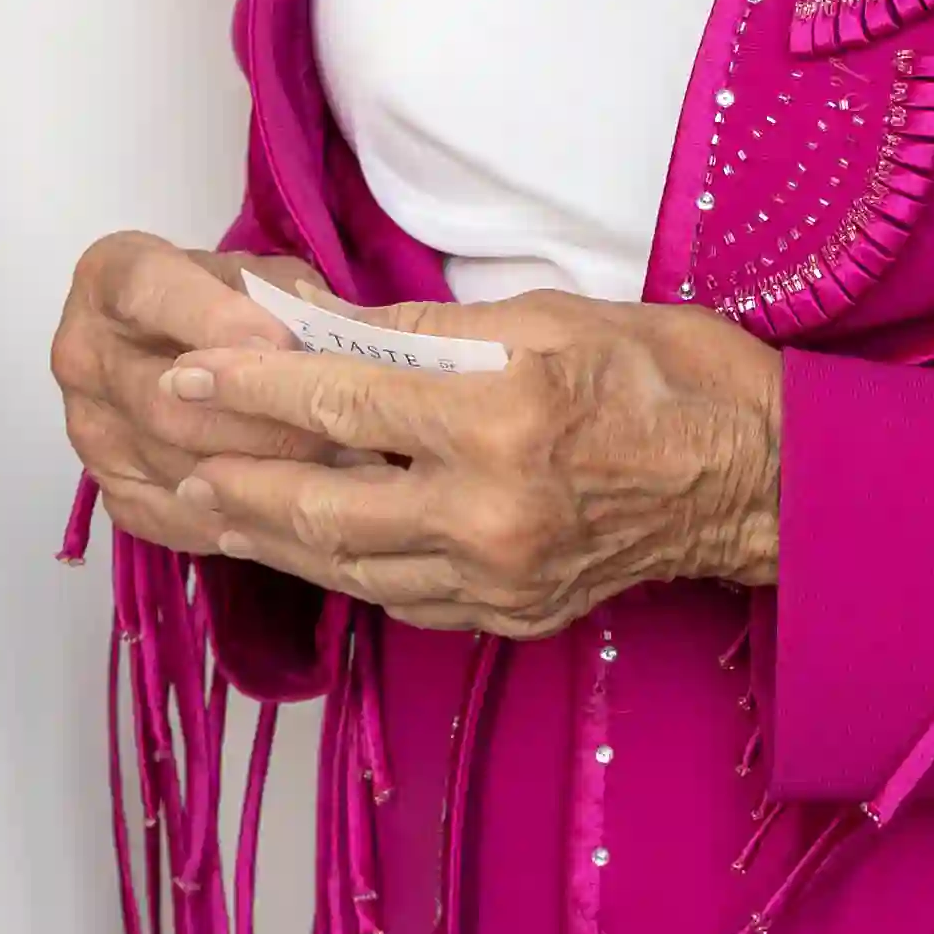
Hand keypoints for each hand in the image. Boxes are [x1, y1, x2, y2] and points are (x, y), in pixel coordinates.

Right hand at [45, 231, 353, 556]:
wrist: (172, 341)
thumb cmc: (222, 298)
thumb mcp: (255, 273)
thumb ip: (286, 299)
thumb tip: (335, 343)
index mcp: (110, 277)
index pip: (155, 298)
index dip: (223, 325)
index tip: (289, 348)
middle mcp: (82, 353)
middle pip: (167, 406)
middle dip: (260, 425)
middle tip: (337, 435)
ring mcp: (88, 428)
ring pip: (175, 470)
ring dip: (261, 483)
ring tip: (335, 479)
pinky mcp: (107, 487)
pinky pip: (172, 519)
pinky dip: (235, 523)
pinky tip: (292, 516)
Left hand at [130, 278, 784, 636]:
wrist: (758, 478)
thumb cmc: (665, 375)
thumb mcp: (545, 318)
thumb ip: (425, 334)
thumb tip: (322, 329)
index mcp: (500, 421)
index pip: (341, 400)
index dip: (252, 385)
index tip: (188, 371)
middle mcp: (491, 513)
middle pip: (326, 504)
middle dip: (239, 480)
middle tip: (175, 453)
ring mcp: (501, 578)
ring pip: (352, 565)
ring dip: (273, 536)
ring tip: (211, 503)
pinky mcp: (512, 615)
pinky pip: (403, 599)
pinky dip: (343, 570)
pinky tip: (304, 545)